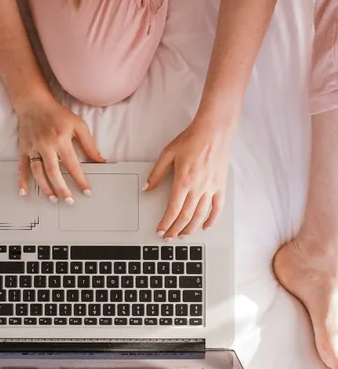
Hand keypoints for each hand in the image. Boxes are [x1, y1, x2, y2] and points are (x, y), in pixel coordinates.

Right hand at [17, 94, 104, 203]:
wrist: (34, 102)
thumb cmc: (58, 114)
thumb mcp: (79, 125)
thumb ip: (89, 145)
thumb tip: (100, 160)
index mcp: (61, 140)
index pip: (73, 165)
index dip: (80, 180)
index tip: (87, 191)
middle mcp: (46, 145)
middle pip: (53, 172)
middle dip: (62, 188)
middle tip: (70, 201)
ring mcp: (33, 148)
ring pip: (38, 172)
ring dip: (45, 187)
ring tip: (53, 199)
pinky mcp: (23, 149)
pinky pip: (22, 167)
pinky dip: (22, 180)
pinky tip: (24, 192)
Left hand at [144, 118, 231, 238]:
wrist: (214, 130)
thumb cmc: (192, 139)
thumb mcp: (168, 153)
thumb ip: (157, 173)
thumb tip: (147, 188)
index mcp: (183, 181)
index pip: (173, 210)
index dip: (166, 223)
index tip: (160, 231)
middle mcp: (198, 188)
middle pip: (186, 216)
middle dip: (176, 230)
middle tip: (169, 237)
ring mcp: (211, 188)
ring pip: (200, 215)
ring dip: (191, 228)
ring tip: (183, 235)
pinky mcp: (220, 186)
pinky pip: (217, 208)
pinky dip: (212, 219)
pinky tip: (206, 226)